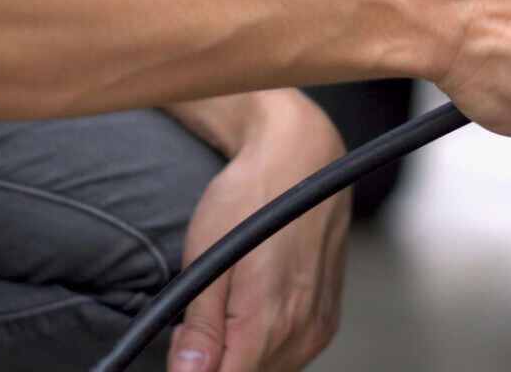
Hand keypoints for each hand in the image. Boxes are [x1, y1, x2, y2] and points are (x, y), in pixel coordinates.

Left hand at [165, 91, 349, 371]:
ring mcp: (318, 328)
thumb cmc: (252, 197)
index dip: (195, 370)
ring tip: (226, 309)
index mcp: (267, 323)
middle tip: (196, 323)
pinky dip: (266, 346)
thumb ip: (201, 328)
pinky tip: (253, 312)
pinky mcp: (327, 320)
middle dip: (216, 364)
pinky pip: (292, 354)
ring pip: (271, 370)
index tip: (183, 348)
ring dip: (242, 355)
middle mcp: (301, 332)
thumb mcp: (208, 258)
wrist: (300, 159)